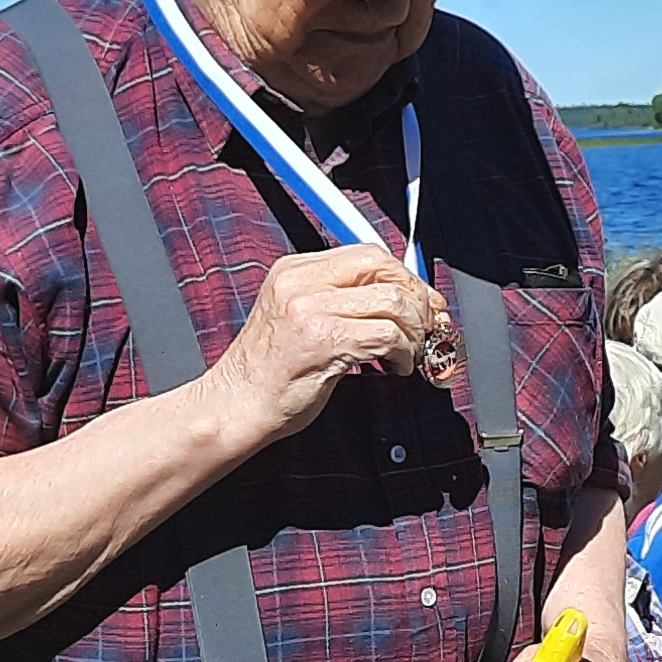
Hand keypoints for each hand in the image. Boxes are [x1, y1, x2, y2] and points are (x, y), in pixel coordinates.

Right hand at [202, 247, 451, 445]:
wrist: (234, 406)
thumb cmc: (272, 372)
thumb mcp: (300, 317)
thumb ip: (342, 300)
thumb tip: (405, 297)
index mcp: (295, 270)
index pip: (369, 255)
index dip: (406, 278)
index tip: (425, 302)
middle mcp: (301, 282)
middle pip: (384, 269)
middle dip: (417, 299)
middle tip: (428, 327)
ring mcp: (310, 309)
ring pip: (392, 303)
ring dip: (414, 332)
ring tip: (408, 354)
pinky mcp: (323, 340)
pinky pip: (386, 335)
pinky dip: (403, 353)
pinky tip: (395, 367)